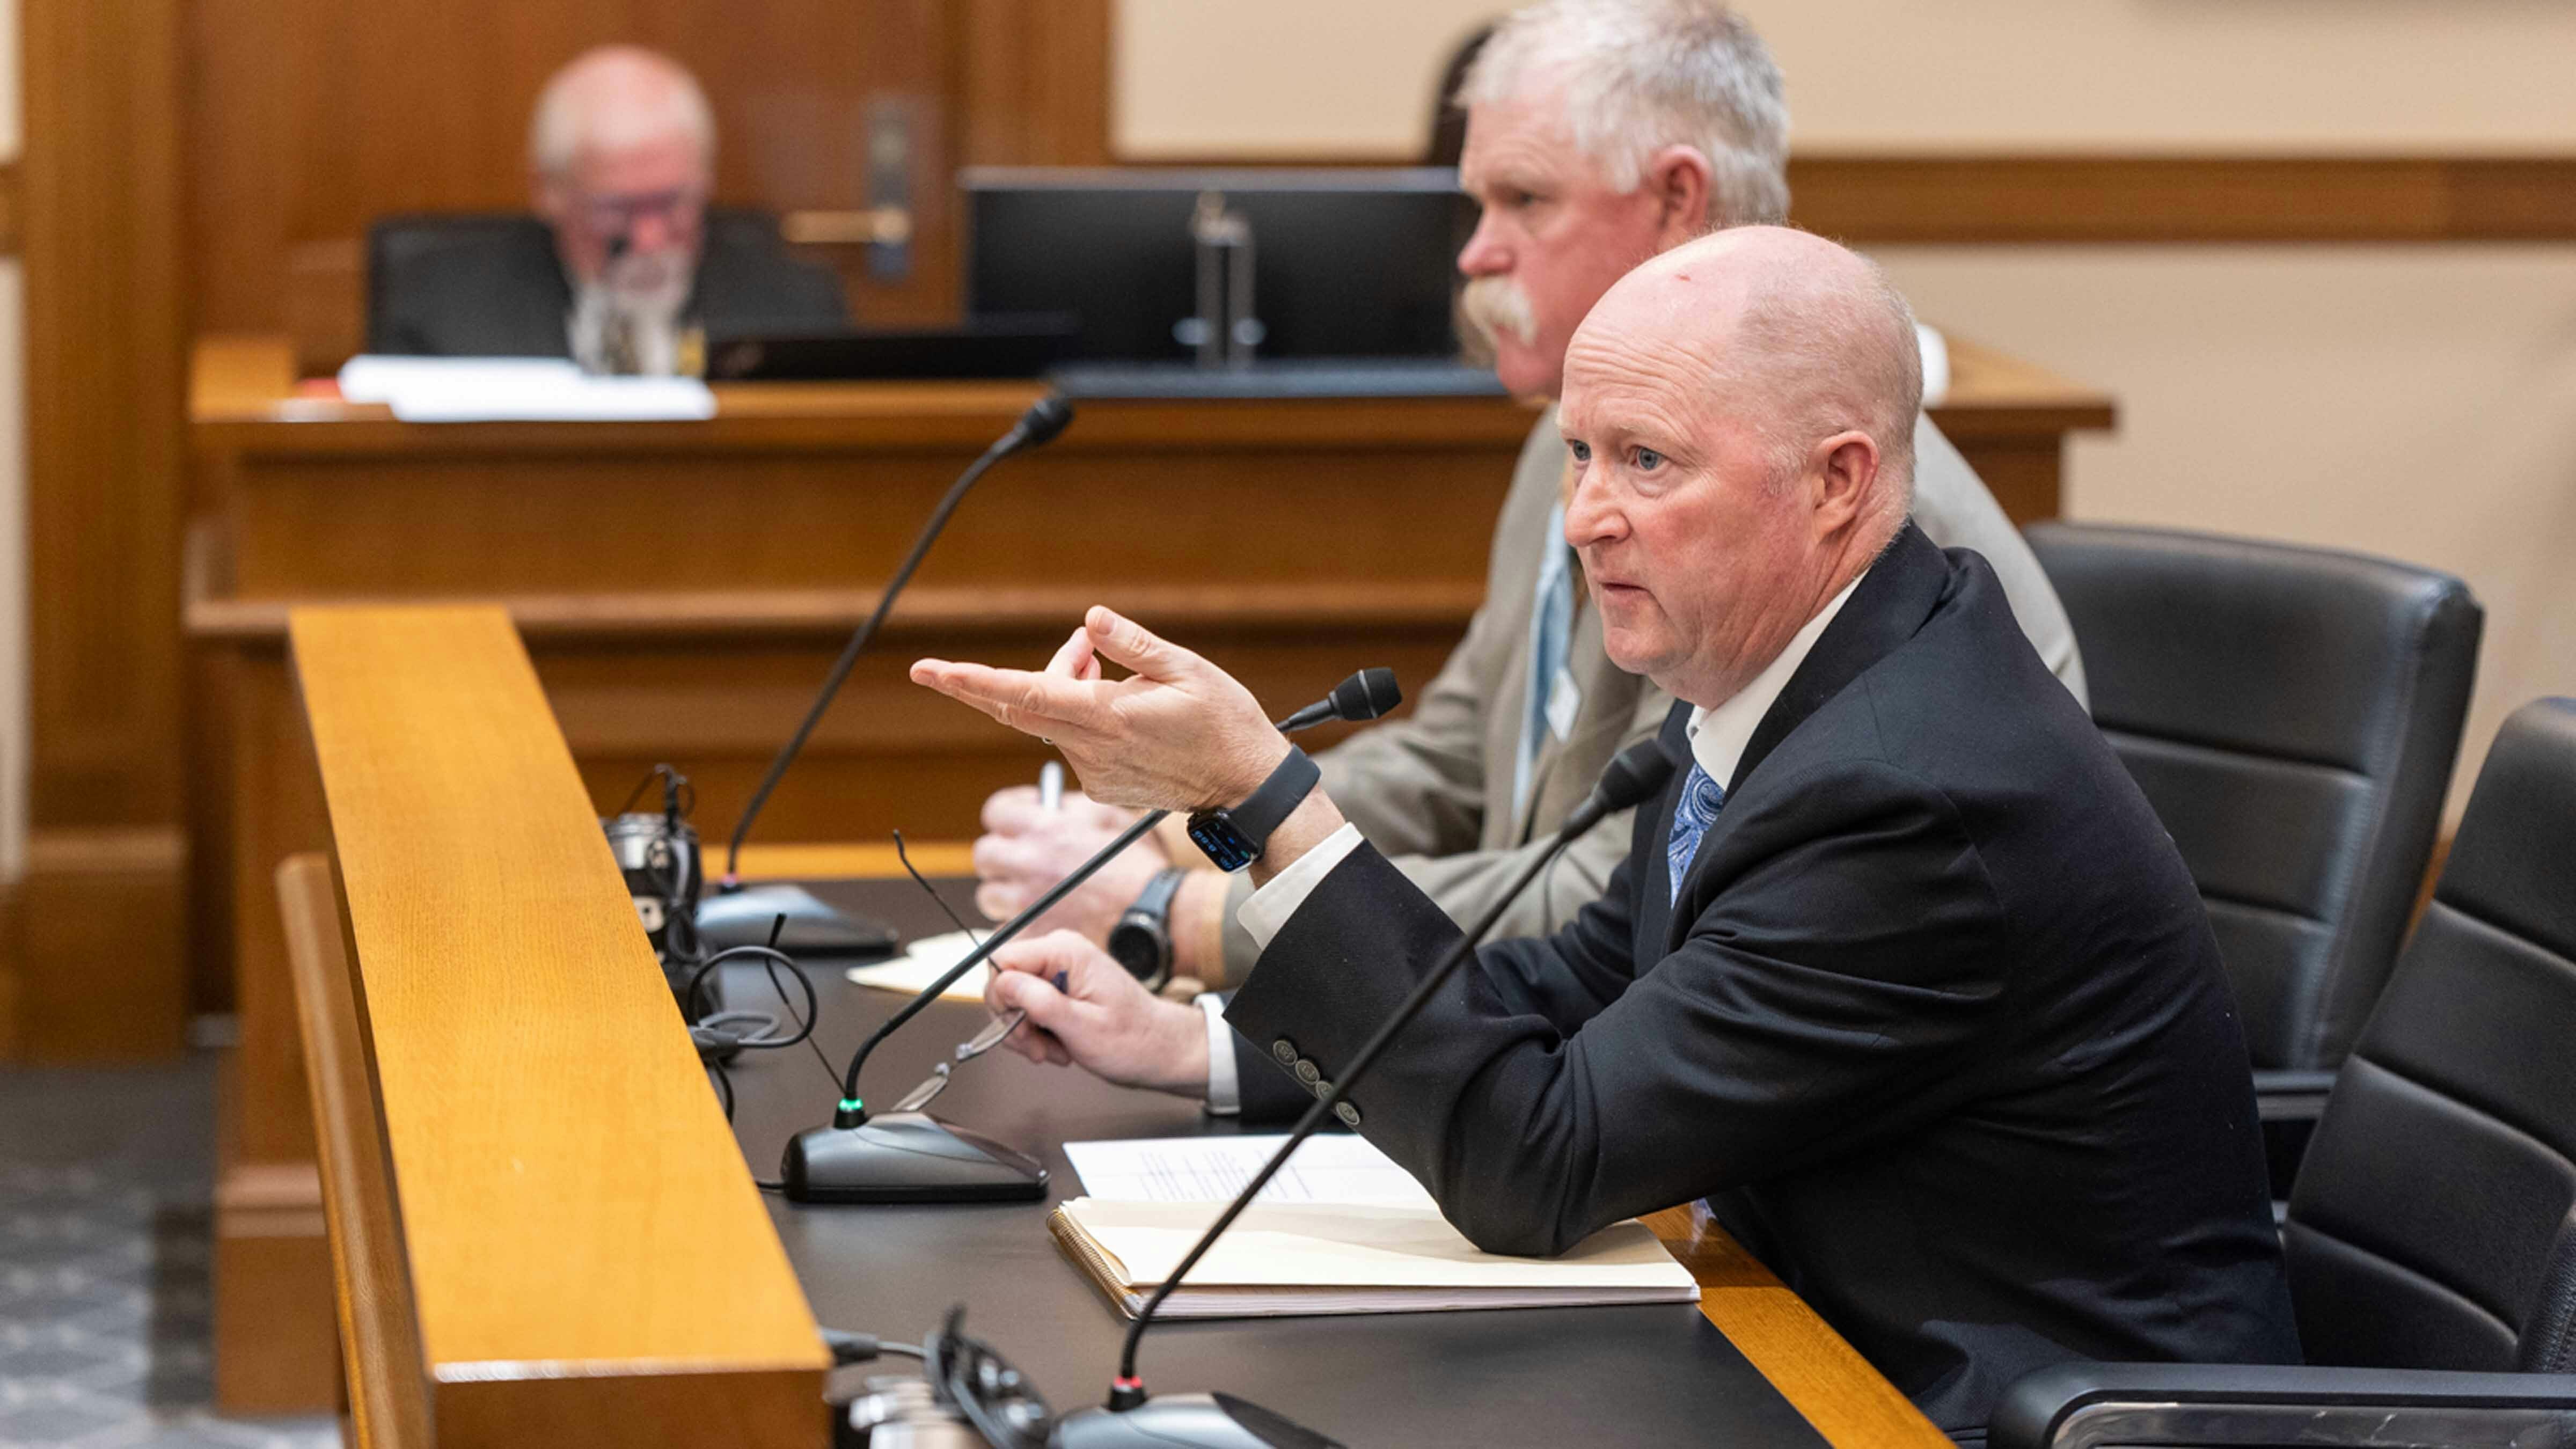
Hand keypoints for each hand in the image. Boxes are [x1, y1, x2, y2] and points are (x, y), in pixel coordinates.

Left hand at [913, 607, 1287, 813]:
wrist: (1244, 787)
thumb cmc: (1224, 722)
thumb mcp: (1186, 669)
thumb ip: (1132, 645)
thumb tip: (1090, 621)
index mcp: (1107, 717)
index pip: (1023, 693)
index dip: (971, 681)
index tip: (930, 671)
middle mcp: (1091, 749)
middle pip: (1019, 708)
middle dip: (1016, 674)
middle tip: (1088, 649)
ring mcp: (1093, 773)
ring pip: (1050, 720)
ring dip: (1067, 688)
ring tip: (1116, 676)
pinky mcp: (1100, 787)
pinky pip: (1072, 741)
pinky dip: (1083, 716)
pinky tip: (1127, 712)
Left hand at [971, 786, 1169, 944]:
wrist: (1153, 916)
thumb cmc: (1139, 866)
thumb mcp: (1112, 818)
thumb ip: (1074, 808)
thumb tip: (1049, 805)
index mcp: (1045, 828)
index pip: (995, 812)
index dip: (1006, 815)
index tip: (1019, 820)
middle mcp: (1028, 862)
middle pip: (984, 855)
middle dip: (1001, 857)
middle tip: (1021, 861)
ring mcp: (1025, 901)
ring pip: (989, 896)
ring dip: (1006, 894)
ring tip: (1031, 896)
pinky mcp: (1031, 934)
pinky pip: (1005, 929)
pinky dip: (1019, 927)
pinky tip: (1041, 922)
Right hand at [981, 930, 1209, 1096]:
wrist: (1160, 1050)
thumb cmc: (1132, 1041)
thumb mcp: (1083, 1028)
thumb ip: (1040, 1003)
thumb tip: (1002, 982)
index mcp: (1065, 951)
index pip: (1002, 959)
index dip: (1002, 997)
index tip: (1021, 1027)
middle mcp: (1060, 952)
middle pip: (1004, 981)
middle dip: (1015, 1022)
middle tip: (1039, 1049)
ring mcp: (1059, 969)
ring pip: (1013, 999)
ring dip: (1027, 1033)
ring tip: (1055, 1051)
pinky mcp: (1060, 987)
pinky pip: (1028, 1007)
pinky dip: (1037, 1033)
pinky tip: (1059, 1047)